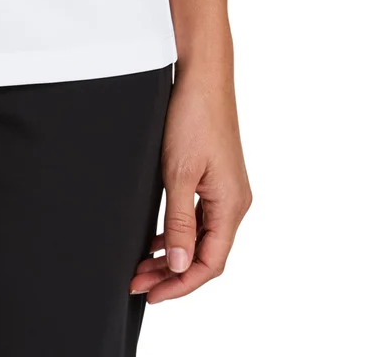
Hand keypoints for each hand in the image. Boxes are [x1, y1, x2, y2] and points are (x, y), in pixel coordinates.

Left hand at [129, 63, 251, 303]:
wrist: (202, 75)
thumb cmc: (192, 117)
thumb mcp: (178, 173)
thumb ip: (179, 222)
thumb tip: (179, 266)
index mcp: (231, 205)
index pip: (210, 263)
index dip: (181, 284)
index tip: (151, 294)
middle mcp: (234, 202)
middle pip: (206, 254)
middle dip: (172, 273)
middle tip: (137, 283)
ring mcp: (226, 190)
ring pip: (201, 237)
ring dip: (173, 254)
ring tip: (141, 267)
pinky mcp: (216, 178)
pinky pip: (199, 218)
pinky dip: (178, 233)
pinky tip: (156, 240)